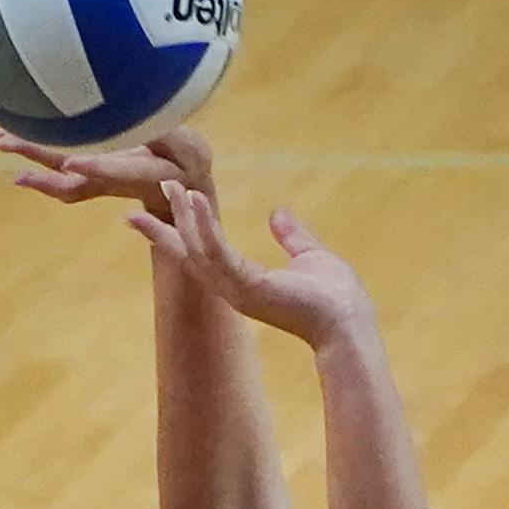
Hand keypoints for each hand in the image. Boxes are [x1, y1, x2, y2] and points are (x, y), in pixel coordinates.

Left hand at [0, 126, 214, 219]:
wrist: (182, 186)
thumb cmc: (190, 160)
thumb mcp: (190, 149)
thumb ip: (172, 137)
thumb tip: (155, 122)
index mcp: (143, 173)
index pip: (119, 171)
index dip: (97, 168)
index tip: (72, 162)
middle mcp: (114, 180)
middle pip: (75, 177)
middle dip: (43, 158)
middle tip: (8, 143)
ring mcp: (99, 180)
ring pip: (62, 179)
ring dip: (31, 161)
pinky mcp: (91, 178)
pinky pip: (60, 175)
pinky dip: (37, 163)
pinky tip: (11, 146)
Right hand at [129, 188, 374, 349]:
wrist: (350, 324)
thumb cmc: (336, 298)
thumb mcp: (311, 256)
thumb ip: (292, 236)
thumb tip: (277, 214)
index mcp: (245, 282)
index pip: (203, 254)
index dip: (180, 231)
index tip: (159, 207)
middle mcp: (233, 288)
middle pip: (189, 252)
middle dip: (170, 220)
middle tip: (159, 183)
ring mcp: (237, 290)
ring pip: (197, 249)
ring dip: (185, 216)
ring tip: (174, 185)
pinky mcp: (248, 287)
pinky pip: (218, 251)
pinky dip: (206, 225)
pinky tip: (198, 200)